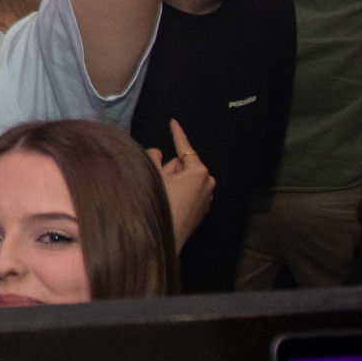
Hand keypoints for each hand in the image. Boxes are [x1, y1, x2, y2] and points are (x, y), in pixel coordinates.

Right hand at [146, 119, 214, 248]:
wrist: (166, 240)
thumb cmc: (162, 205)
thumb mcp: (154, 176)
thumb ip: (154, 157)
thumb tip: (158, 153)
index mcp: (199, 172)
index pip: (184, 147)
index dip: (176, 133)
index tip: (173, 121)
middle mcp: (207, 183)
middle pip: (182, 164)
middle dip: (169, 167)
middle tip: (158, 179)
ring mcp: (206, 198)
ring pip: (184, 179)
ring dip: (172, 181)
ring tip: (161, 194)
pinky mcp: (201, 210)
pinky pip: (187, 192)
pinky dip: (177, 191)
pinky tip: (167, 203)